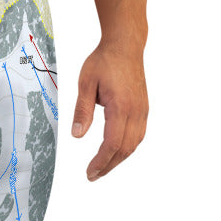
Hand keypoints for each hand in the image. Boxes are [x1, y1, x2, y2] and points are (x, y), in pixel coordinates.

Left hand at [71, 41, 147, 180]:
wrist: (125, 45)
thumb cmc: (104, 61)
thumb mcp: (86, 83)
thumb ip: (82, 110)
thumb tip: (77, 135)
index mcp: (121, 106)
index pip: (112, 143)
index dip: (101, 161)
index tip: (90, 172)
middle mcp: (136, 111)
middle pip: (124, 149)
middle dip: (108, 166)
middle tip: (92, 175)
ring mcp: (142, 110)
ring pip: (134, 144)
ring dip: (118, 159)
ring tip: (102, 168)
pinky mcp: (143, 109)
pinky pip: (138, 135)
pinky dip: (127, 148)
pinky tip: (116, 152)